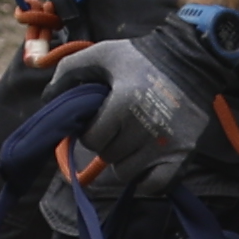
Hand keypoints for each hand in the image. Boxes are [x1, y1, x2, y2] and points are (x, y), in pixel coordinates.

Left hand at [62, 23, 232, 192]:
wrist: (191, 58)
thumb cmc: (141, 57)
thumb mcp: (102, 53)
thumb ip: (70, 70)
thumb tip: (47, 98)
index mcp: (124, 104)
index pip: (92, 140)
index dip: (91, 132)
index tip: (100, 121)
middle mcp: (145, 128)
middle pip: (109, 156)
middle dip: (108, 144)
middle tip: (118, 127)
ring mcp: (166, 144)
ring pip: (128, 172)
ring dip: (125, 161)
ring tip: (133, 140)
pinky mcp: (183, 154)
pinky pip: (156, 185)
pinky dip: (147, 178)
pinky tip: (146, 161)